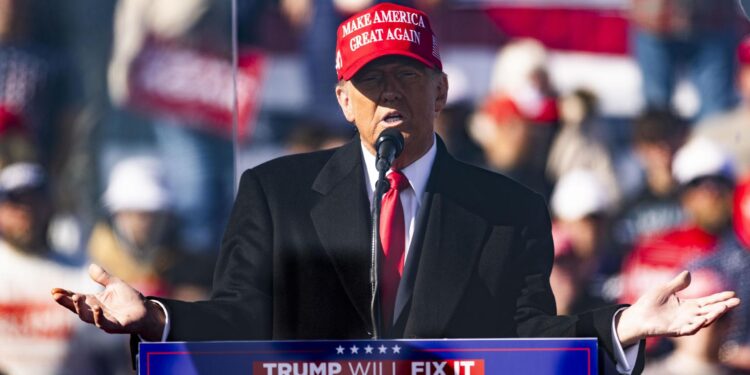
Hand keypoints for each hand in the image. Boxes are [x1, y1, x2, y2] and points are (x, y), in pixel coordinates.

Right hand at [51, 264, 165, 339]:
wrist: (146, 311)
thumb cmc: (129, 299)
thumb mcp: (115, 284)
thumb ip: (103, 277)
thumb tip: (91, 266)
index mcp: (93, 301)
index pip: (75, 298)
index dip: (64, 295)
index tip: (54, 290)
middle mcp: (95, 312)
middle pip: (76, 308)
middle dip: (66, 302)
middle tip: (56, 295)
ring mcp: (103, 320)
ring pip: (86, 317)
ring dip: (80, 308)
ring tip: (76, 297)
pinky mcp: (114, 326)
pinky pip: (103, 323)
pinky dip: (98, 316)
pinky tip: (96, 308)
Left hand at [616, 270, 740, 346]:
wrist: (636, 316)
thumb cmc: (649, 303)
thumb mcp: (665, 289)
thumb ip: (678, 283)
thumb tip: (689, 273)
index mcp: (687, 306)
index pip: (707, 301)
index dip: (719, 298)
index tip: (731, 293)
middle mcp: (688, 315)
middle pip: (709, 311)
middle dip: (722, 307)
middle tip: (736, 302)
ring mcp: (683, 323)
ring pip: (703, 320)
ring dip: (713, 315)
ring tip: (723, 308)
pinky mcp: (675, 330)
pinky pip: (689, 329)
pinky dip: (697, 325)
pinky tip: (704, 319)